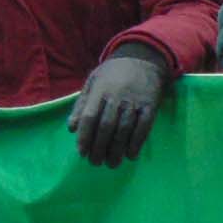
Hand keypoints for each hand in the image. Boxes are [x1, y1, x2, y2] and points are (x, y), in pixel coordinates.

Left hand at [69, 46, 169, 165]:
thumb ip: (81, 104)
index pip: (89, 117)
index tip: (82, 153)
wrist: (143, 59)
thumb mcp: (93, 82)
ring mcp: (135, 102)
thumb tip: (71, 128)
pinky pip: (143, 127)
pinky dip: (137, 143)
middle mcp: (117, 97)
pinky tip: (131, 155)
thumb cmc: (113, 73)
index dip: (85, 137)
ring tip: (111, 163)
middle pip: (106, 127)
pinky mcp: (150, 106)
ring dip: (117, 150)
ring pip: (124, 130)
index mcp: (100, 90)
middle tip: (96, 162)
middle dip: (99, 148)